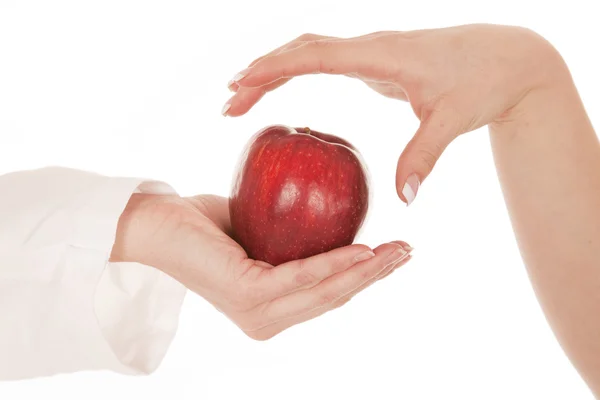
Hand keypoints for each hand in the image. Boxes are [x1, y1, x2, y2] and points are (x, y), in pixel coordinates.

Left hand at [111, 193, 411, 339]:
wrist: (154, 226)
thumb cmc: (204, 225)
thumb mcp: (259, 231)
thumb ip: (291, 235)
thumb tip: (326, 214)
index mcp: (272, 308)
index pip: (328, 295)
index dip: (365, 277)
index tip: (393, 253)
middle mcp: (268, 320)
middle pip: (335, 298)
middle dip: (377, 276)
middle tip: (408, 250)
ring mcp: (257, 313)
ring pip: (326, 292)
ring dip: (367, 271)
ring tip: (397, 250)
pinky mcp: (247, 297)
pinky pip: (302, 276)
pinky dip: (335, 262)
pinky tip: (361, 249)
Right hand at [224, 24, 565, 204]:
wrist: (507, 57)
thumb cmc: (483, 81)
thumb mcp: (454, 120)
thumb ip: (423, 156)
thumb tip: (403, 198)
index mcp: (383, 56)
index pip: (317, 55)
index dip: (276, 67)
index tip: (241, 83)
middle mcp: (370, 47)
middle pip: (302, 49)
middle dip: (262, 72)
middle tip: (228, 101)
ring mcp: (370, 52)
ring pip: (309, 51)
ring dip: (273, 69)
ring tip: (241, 96)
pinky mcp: (374, 62)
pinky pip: (323, 59)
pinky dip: (295, 71)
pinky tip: (282, 86)